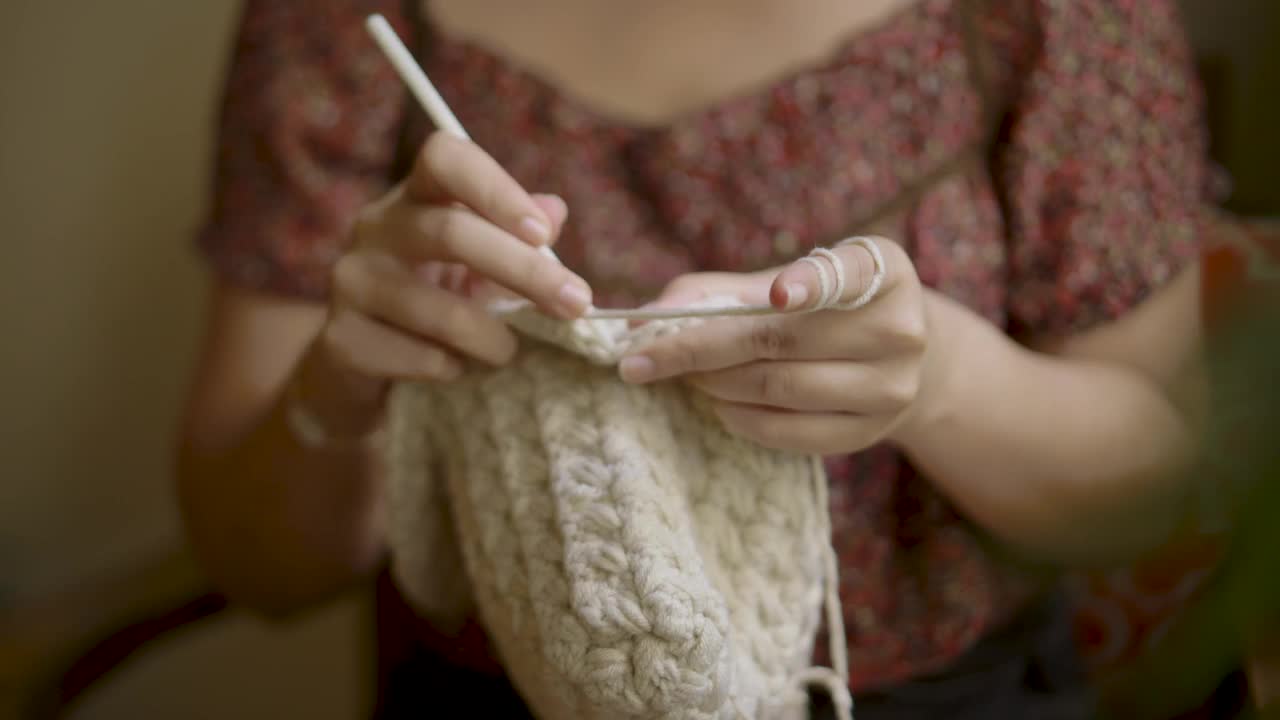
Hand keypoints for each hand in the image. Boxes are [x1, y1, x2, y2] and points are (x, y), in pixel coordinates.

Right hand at [319, 132, 593, 384]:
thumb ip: (519, 236)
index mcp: (414, 197)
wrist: (366, 364)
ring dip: (489, 336)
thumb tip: (554, 210)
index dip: (496, 189)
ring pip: (435, 308)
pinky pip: (415, 357)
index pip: (445, 158)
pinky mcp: (341, 338)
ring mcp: (350, 282)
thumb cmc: (438, 298)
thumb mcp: (482, 262)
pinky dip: (451, 368)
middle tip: (575, 305)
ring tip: (509, 352)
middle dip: (524, 271)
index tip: (544, 235)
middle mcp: (375, 228)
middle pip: (449, 233)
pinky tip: (457, 369)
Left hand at [618, 238, 932, 454]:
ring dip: (714, 384)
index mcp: (884, 272)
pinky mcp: (870, 433)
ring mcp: (891, 387)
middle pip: (784, 340)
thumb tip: (645, 317)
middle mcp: (900, 329)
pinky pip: (790, 432)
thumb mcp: (782, 281)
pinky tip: (717, 403)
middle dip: (701, 348)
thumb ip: (717, 291)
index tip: (777, 294)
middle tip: (645, 356)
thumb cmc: (820, 309)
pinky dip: (739, 417)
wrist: (893, 359)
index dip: (810, 283)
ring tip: (682, 376)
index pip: (845, 275)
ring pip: (781, 389)